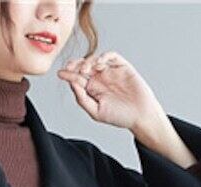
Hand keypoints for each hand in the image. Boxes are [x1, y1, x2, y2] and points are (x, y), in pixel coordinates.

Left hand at [58, 52, 196, 166]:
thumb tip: (72, 85)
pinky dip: (103, 57)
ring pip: (95, 59)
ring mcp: (110, 71)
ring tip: (85, 70)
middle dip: (75, 65)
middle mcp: (100, 78)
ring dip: (88, 62)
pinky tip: (99, 64)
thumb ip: (82, 99)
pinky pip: (111, 56)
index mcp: (92, 89)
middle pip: (84, 66)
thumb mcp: (96, 112)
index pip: (77, 78)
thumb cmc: (120, 117)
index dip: (68, 74)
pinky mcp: (121, 66)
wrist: (140, 116)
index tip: (60, 73)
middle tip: (70, 67)